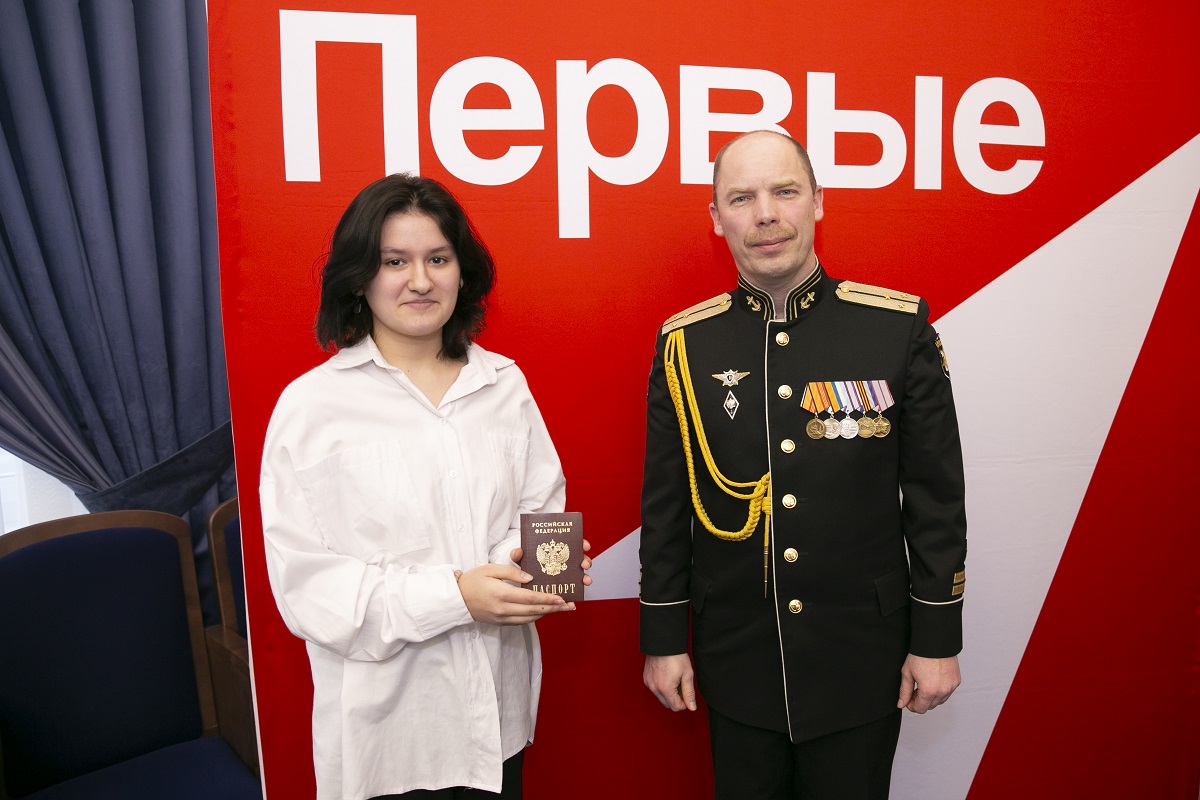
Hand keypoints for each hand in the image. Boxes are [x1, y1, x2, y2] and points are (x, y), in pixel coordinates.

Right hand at [457, 563, 574, 624]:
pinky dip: (534, 618)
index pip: (530, 598)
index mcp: (501, 593)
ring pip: (529, 619)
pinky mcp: (500, 623)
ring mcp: (501, 618)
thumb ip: (511, 572)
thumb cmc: (473, 580)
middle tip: (569, 606)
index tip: (562, 598)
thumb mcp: (490, 569)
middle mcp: (503, 609)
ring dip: (546, 614)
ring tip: (561, 609)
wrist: (456, 598)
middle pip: (533, 611)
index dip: (547, 599)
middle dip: (553, 608)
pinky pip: (521, 622)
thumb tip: (530, 579)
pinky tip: (543, 612)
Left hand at [509, 538, 593, 586]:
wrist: (518, 577)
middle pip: (579, 558)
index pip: (572, 543)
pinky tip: (576, 595)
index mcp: (556, 549)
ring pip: (579, 574)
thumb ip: (517, 554)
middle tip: (584, 565)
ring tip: (585, 581)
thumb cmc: (522, 562)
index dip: (581, 543)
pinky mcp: (562, 585)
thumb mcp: (519, 557)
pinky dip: (576, 591)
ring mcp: (564, 573)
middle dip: (585, 561)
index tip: (584, 546)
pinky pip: (572, 588)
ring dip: (585, 577)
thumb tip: (518, 552)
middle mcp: (563, 560)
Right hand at [643, 653, 696, 711]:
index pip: (675, 707)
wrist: (663, 643)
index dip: (684, 703)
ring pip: (661, 697)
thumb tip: (692, 707)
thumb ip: (689, 693)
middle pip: (667, 704)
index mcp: (665, 689)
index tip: (687, 693)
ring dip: (668, 694)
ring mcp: (648, 683)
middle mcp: (654, 688)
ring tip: (674, 679)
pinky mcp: (646, 679)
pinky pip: (655, 690)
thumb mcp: (687, 675)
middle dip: (676, 699)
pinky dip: (661, 687)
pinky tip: (667, 677)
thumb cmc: (676, 657)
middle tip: (681, 685)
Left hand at [898, 654, 960, 712]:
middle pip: (930, 706)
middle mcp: (942, 691)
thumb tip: (901, 704)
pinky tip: (933, 681)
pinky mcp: (956, 681)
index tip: (908, 700)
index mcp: (929, 691)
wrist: (935, 642)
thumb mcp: (907, 673)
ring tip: (924, 684)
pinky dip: (940, 690)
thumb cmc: (920, 655)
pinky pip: (948, 692)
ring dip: (931, 697)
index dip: (912, 706)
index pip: (920, 709)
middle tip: (914, 690)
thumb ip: (904, 691)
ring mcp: (951, 687)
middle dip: (921, 701)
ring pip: (940, 700)